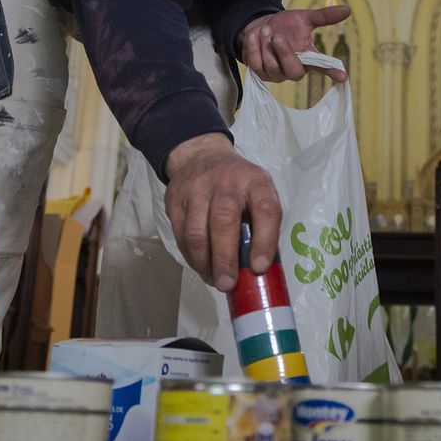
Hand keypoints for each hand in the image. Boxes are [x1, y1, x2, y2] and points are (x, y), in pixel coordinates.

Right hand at [164, 133, 281, 290]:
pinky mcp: (175, 200)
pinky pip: (181, 236)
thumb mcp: (258, 191)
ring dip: (205, 263)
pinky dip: (191, 257)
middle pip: (224, 221)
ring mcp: (197, 190)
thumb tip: (259, 270)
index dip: (264, 241)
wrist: (201, 155)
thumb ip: (262, 223)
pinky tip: (201, 266)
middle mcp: (226, 183)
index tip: (259, 267)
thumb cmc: (238, 184)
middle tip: (228, 284)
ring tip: (214, 280)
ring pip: (197, 232)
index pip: (265, 210)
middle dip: (225, 258)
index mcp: (255, 181)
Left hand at [240, 5, 350, 82]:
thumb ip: (324, 16)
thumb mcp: (304, 18)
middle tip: (277, 36)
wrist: (259, 27)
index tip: (342, 76)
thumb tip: (348, 9)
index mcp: (308, 57)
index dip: (332, 71)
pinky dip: (254, 48)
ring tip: (265, 30)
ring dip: (266, 46)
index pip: (323, 67)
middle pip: (294, 72)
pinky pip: (256, 64)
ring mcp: (277, 74)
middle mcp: (294, 70)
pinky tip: (254, 36)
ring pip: (272, 67)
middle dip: (284, 53)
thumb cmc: (285, 26)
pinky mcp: (260, 74)